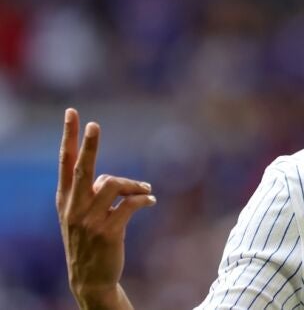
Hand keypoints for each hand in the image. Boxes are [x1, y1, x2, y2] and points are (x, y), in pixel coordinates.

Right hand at [56, 108, 154, 308]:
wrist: (90, 277)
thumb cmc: (89, 239)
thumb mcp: (81, 216)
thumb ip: (91, 193)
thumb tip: (112, 180)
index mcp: (64, 200)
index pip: (64, 162)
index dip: (68, 138)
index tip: (72, 113)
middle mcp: (73, 207)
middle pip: (82, 169)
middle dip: (88, 146)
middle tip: (94, 124)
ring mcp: (88, 220)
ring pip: (113, 185)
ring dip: (135, 184)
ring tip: (146, 191)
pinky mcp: (108, 231)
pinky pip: (130, 204)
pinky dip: (144, 199)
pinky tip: (150, 201)